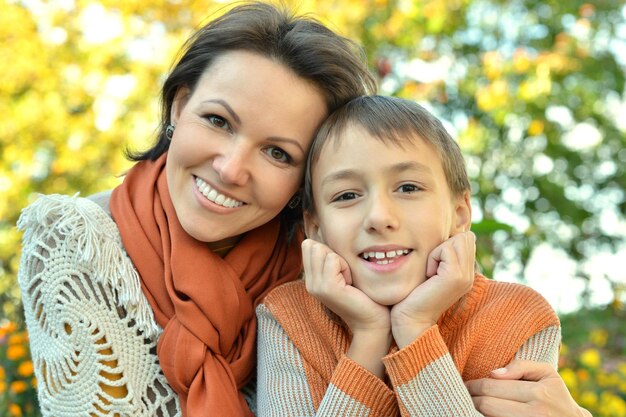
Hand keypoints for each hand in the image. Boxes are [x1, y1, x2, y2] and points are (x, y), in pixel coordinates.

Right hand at [302, 239, 390, 376]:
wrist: (372, 322)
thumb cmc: (364, 295)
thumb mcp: (343, 272)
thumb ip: (331, 257)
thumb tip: (324, 235)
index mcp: (311, 279)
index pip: (309, 245)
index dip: (329, 251)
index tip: (342, 271)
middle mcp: (309, 283)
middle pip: (313, 246)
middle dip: (334, 254)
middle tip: (346, 275)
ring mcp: (316, 287)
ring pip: (322, 250)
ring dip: (341, 260)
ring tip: (349, 280)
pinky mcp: (328, 288)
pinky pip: (332, 259)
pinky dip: (346, 266)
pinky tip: (351, 283)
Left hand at [390, 231, 475, 346]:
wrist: (411, 320)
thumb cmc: (413, 295)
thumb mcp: (431, 271)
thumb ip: (442, 256)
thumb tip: (445, 234)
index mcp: (466, 273)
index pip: (466, 238)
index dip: (447, 244)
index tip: (434, 266)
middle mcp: (470, 274)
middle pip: (464, 237)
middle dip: (444, 245)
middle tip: (432, 268)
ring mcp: (466, 276)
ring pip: (457, 240)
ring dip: (437, 252)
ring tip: (431, 273)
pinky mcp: (456, 276)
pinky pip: (445, 248)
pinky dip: (433, 258)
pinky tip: (428, 276)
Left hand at [465, 360, 592, 416]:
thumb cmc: (556, 395)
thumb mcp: (548, 374)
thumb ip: (522, 366)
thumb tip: (494, 373)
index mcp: (539, 393)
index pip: (491, 387)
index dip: (472, 385)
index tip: (465, 384)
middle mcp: (535, 413)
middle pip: (486, 404)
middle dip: (470, 398)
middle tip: (464, 394)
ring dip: (475, 410)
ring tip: (471, 403)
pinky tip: (483, 413)